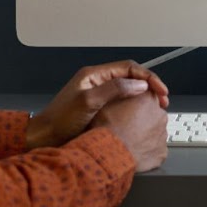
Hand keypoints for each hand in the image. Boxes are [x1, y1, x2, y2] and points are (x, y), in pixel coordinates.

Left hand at [27, 61, 169, 148]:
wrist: (43, 138)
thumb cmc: (59, 121)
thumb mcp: (87, 102)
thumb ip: (113, 90)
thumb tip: (138, 83)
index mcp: (94, 75)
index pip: (128, 67)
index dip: (147, 76)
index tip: (160, 89)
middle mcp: (97, 82)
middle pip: (130, 76)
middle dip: (149, 85)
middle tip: (162, 99)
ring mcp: (97, 95)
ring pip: (127, 89)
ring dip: (143, 96)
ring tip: (155, 107)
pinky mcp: (98, 108)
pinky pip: (121, 102)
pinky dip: (133, 106)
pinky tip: (139, 115)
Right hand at [91, 92, 169, 172]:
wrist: (109, 156)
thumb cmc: (106, 130)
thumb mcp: (107, 102)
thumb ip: (122, 93)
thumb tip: (126, 89)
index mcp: (147, 99)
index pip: (149, 94)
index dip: (138, 101)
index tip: (131, 108)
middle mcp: (159, 115)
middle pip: (154, 113)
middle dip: (144, 118)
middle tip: (128, 126)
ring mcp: (162, 134)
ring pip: (156, 131)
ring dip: (146, 134)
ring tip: (129, 140)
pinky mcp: (162, 152)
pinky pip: (156, 149)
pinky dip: (148, 150)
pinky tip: (135, 152)